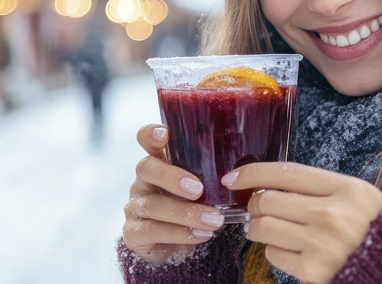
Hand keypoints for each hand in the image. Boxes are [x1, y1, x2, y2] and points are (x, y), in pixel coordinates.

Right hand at [122, 124, 225, 264]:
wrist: (174, 248)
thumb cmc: (193, 206)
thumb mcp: (202, 185)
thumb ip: (212, 171)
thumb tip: (247, 163)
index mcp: (159, 161)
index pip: (146, 140)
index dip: (150, 134)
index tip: (164, 133)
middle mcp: (143, 180)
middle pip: (146, 168)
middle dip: (172, 177)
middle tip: (199, 190)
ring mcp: (135, 205)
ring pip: (153, 204)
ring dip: (186, 213)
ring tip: (214, 220)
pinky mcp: (134, 232)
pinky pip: (151, 231)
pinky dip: (179, 233)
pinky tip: (201, 234)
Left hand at [222, 162, 381, 283]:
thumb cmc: (371, 231)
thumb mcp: (356, 198)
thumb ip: (319, 188)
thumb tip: (268, 185)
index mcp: (347, 190)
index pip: (286, 172)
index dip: (253, 172)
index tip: (233, 177)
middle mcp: (333, 214)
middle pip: (268, 200)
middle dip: (255, 205)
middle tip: (258, 210)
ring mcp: (322, 244)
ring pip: (263, 227)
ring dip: (259, 228)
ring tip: (270, 230)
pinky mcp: (313, 272)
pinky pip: (274, 254)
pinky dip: (275, 251)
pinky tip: (291, 250)